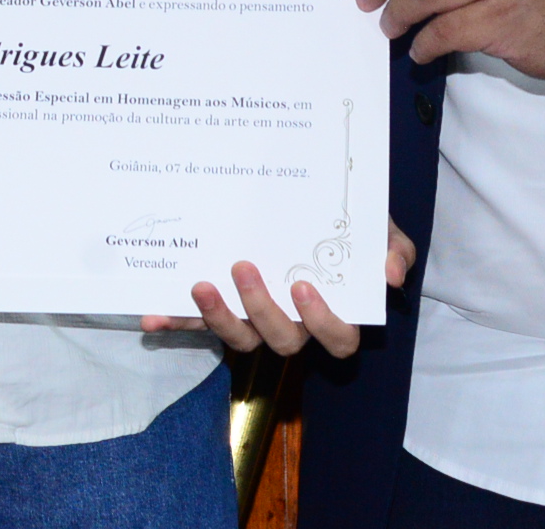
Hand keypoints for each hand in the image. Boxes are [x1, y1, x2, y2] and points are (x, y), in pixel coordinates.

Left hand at [138, 226, 416, 357]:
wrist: (314, 203)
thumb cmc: (351, 224)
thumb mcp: (380, 228)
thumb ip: (393, 248)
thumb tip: (391, 274)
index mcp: (334, 310)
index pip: (339, 338)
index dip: (322, 322)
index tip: (302, 286)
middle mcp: (295, 323)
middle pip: (283, 340)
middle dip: (260, 309)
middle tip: (243, 267)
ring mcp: (255, 318)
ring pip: (239, 338)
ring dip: (216, 317)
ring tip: (199, 284)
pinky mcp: (222, 308)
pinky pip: (198, 323)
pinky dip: (175, 321)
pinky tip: (152, 315)